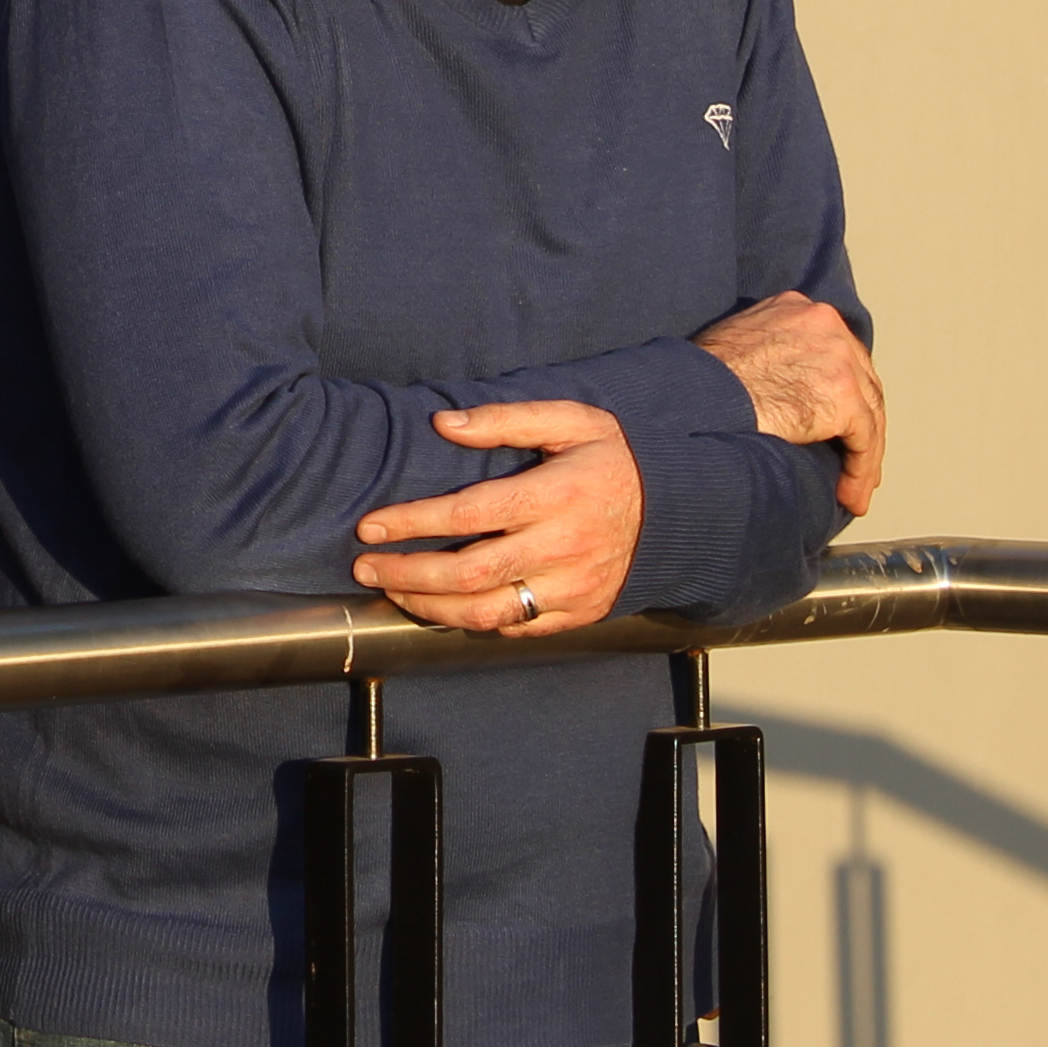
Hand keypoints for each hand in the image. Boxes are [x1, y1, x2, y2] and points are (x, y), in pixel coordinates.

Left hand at [350, 400, 638, 636]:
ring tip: (392, 589)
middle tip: (365, 565)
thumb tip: (444, 423)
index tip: (371, 525)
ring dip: (430, 606)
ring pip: (487, 612)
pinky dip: (473, 623)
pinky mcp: (580, 614)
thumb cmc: (615, 460)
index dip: (414, 521)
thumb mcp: (570, 421)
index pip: (470, 513)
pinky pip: (516, 627)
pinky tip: (442, 607)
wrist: (682, 512)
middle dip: (408, 572)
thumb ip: (505, 419)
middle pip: (469, 573)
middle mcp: (563, 548)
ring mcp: (573, 587)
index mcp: (555, 496)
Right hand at [699, 291, 887, 514]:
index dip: (842, 389)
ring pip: (868, 414)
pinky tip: (850, 495)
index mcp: (797, 308)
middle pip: (862, 381)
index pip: (837, 352)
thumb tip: (779, 385)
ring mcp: (838, 358)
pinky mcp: (843, 395)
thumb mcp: (736, 343)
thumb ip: (769, 352)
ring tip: (852, 488)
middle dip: (860, 424)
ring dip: (862, 456)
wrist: (695, 395)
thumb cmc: (697, 379)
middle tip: (853, 459)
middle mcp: (825, 325)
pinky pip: (864, 441)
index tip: (840, 421)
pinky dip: (860, 471)